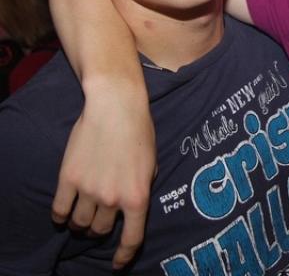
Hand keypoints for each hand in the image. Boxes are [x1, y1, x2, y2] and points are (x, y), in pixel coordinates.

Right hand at [51, 79, 156, 268]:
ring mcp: (89, 190)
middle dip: (101, 227)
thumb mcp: (152, 161)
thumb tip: (134, 202)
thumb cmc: (139, 130)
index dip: (124, 255)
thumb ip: (143, 185)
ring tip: (83, 211)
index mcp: (138, 196)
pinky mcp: (68, 179)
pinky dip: (61, 215)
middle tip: (101, 215)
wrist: (115, 106)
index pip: (132, 238)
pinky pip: (60, 210)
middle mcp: (113, 199)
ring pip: (79, 223)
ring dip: (81, 221)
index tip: (118, 264)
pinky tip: (64, 211)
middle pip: (100, 230)